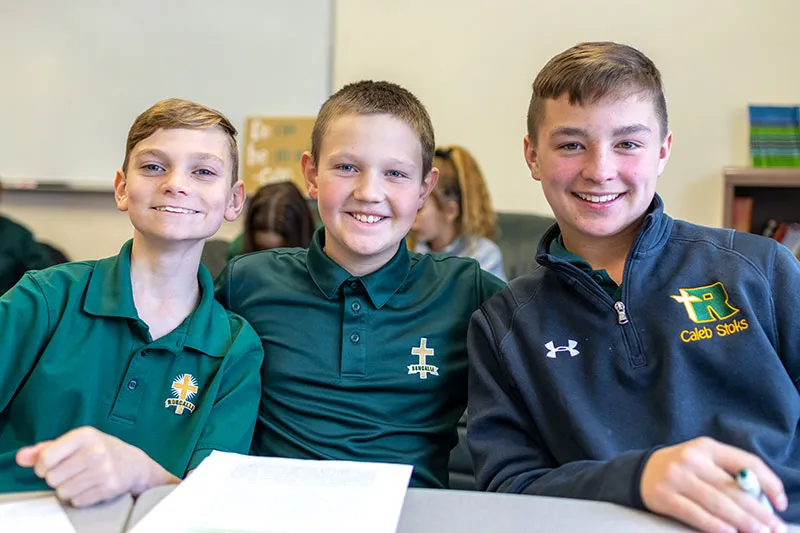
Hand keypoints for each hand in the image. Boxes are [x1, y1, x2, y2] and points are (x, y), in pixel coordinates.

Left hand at [15, 426, 178, 506]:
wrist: (133, 464)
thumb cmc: (99, 451)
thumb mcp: (75, 443)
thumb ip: (45, 449)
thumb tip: (21, 457)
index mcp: (84, 435)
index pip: (46, 458)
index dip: (41, 467)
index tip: (49, 467)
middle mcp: (95, 451)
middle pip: (52, 478)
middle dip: (57, 479)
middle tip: (70, 473)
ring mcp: (104, 470)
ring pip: (63, 492)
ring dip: (68, 490)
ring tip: (80, 480)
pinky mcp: (109, 487)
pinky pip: (78, 501)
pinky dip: (80, 498)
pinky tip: (90, 487)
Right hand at [641, 437, 787, 532]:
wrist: (640, 472)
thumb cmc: (683, 470)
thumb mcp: (705, 461)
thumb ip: (729, 474)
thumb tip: (763, 501)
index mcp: (707, 447)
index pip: (747, 463)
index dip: (769, 483)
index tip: (781, 503)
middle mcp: (692, 459)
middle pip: (733, 488)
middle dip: (759, 511)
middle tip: (775, 528)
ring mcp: (676, 477)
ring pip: (718, 503)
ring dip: (743, 521)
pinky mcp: (664, 496)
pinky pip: (695, 514)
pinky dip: (715, 525)